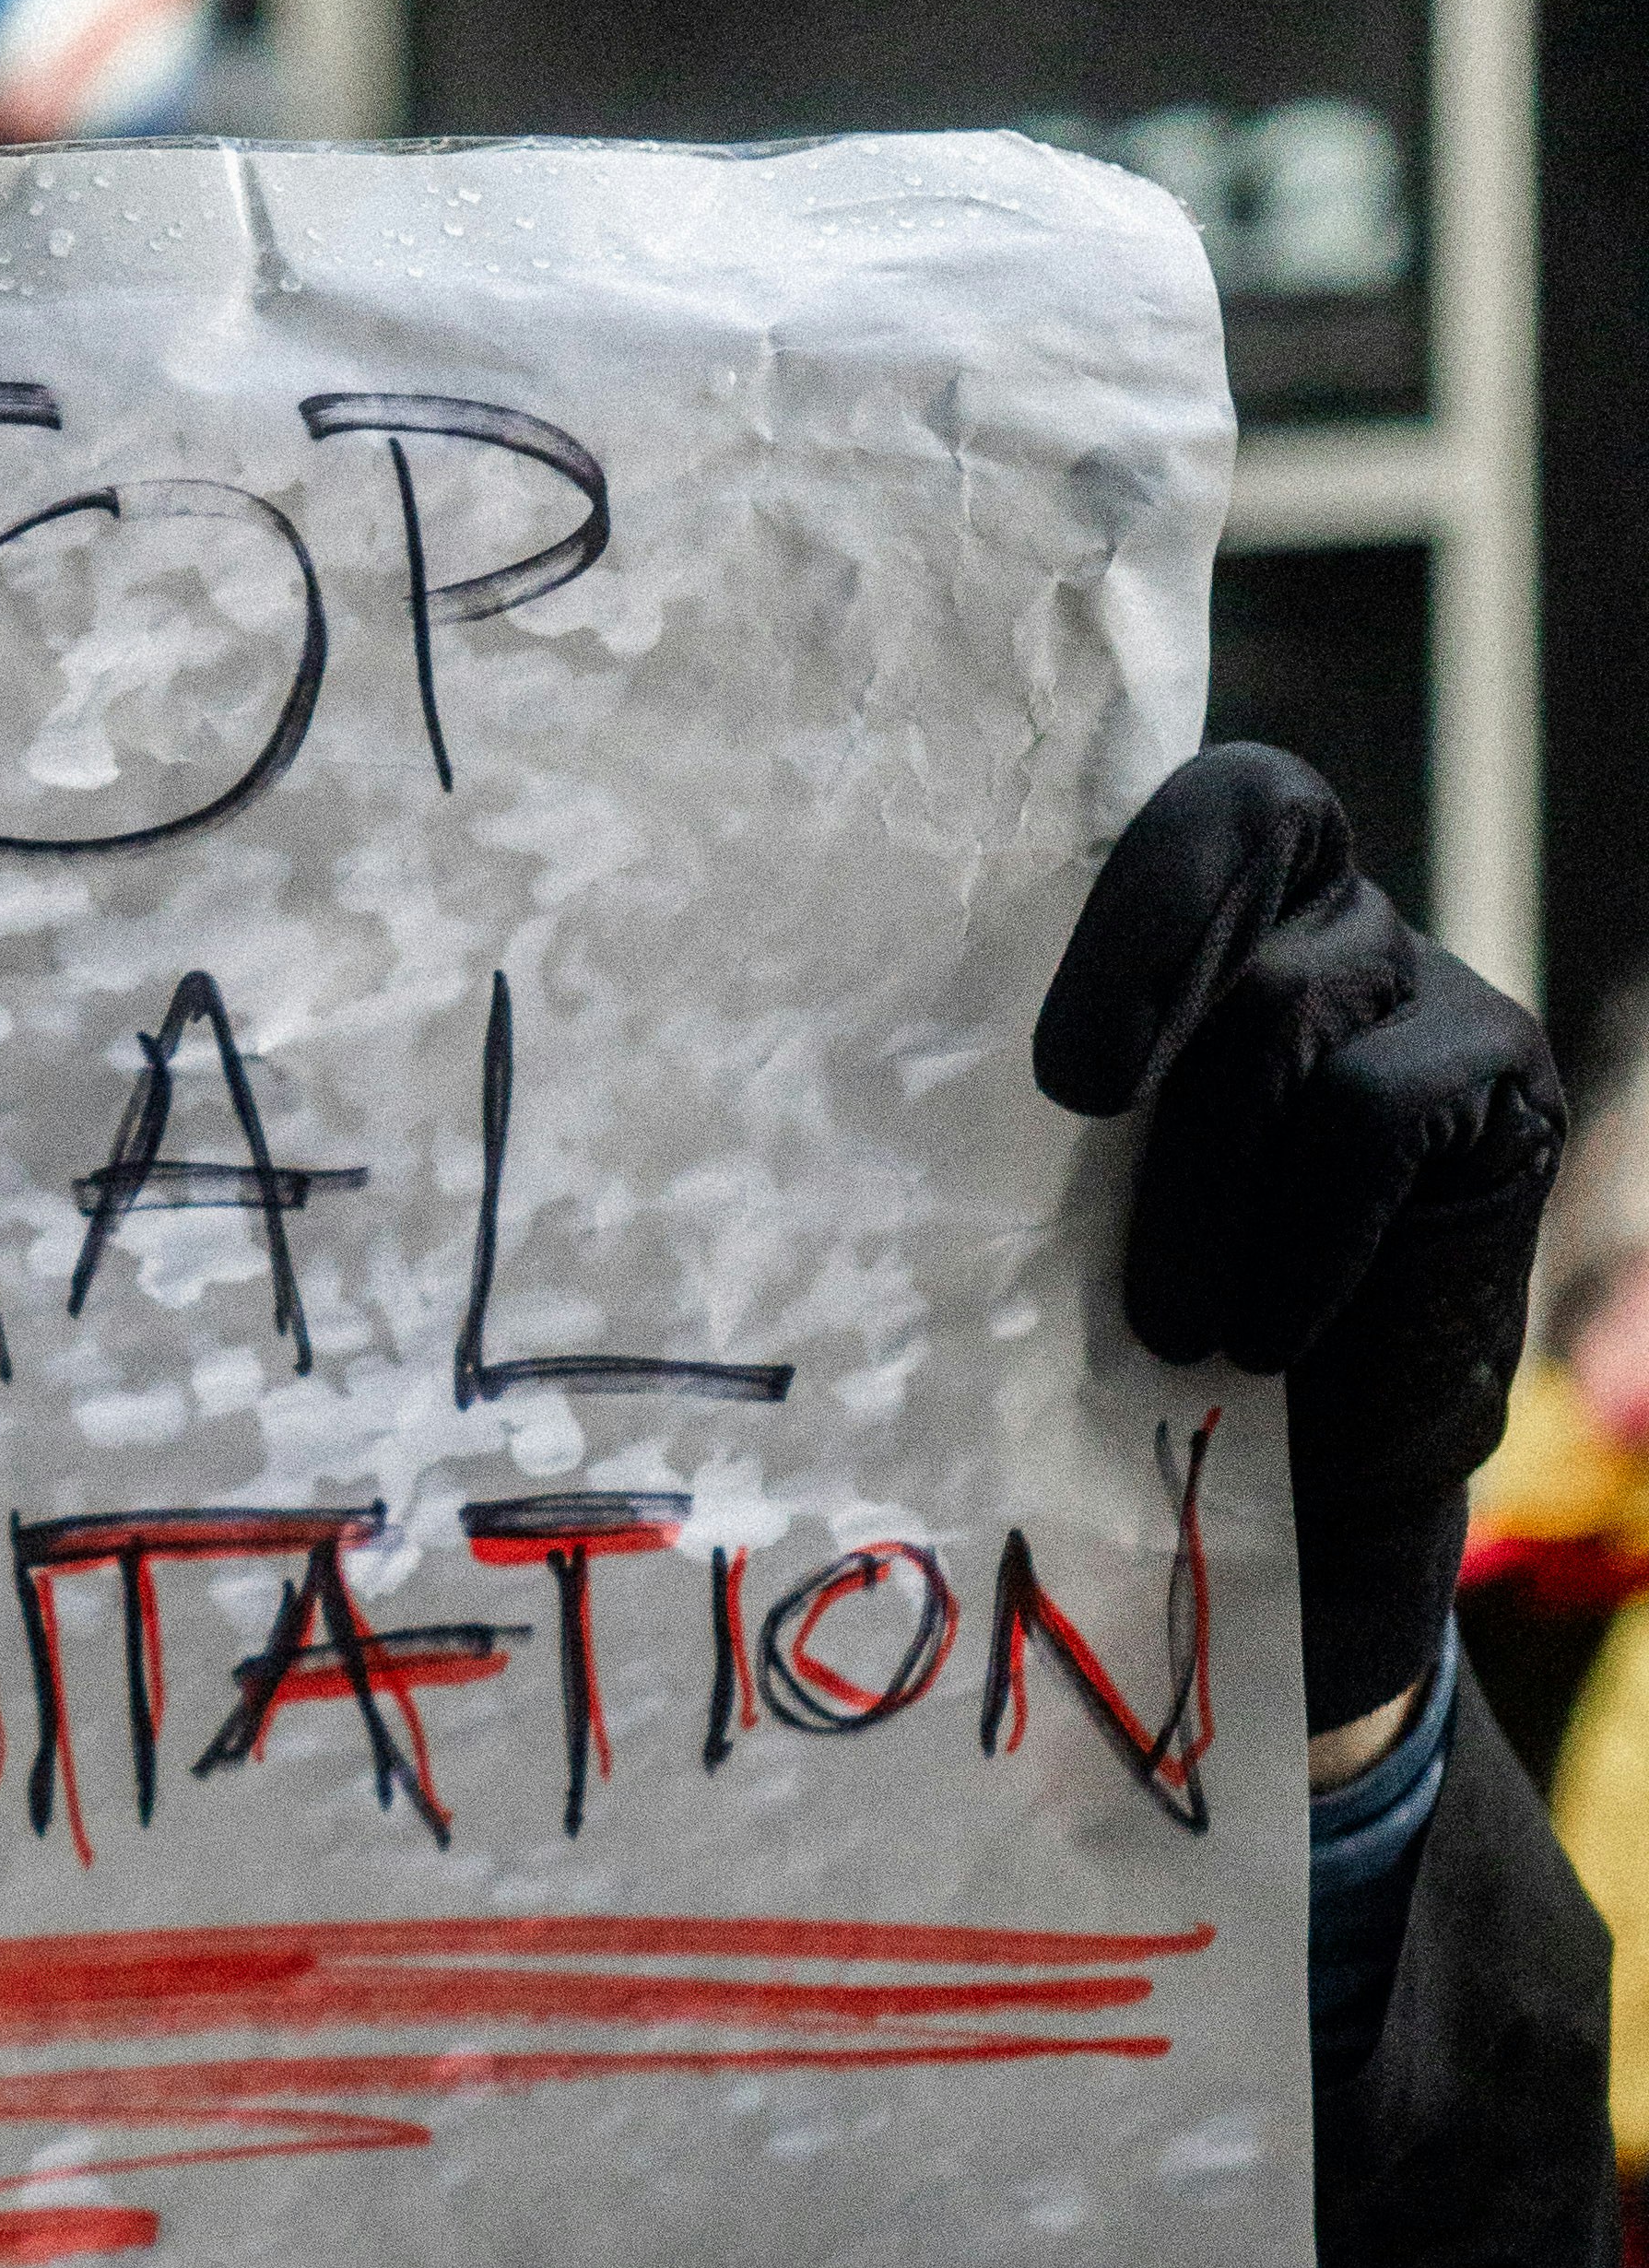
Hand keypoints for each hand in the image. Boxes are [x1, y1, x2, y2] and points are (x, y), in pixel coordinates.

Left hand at [1033, 741, 1562, 1728]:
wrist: (1298, 1472)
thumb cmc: (1120, 1320)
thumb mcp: (1025, 1202)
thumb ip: (966, 1116)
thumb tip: (773, 1100)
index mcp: (1174, 907)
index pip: (1156, 794)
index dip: (1115, 858)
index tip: (1045, 1026)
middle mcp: (1303, 909)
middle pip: (1245, 820)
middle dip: (1146, 939)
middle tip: (1076, 1091)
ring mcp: (1409, 980)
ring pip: (1283, 1005)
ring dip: (1196, 1177)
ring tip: (1157, 1323)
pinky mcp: (1494, 1073)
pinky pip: (1377, 1110)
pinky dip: (1302, 1230)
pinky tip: (1256, 1335)